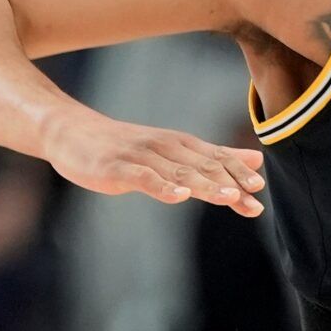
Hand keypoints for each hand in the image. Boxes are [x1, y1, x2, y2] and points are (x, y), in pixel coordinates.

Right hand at [44, 114, 264, 215]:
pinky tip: (179, 196)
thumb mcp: (174, 149)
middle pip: (203, 166)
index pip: (216, 158)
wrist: (71, 132)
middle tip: (254, 198)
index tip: (259, 189)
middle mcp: (165, 147)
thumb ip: (215, 157)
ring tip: (229, 196)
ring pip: (179, 172)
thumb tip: (257, 161)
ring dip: (205, 184)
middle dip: (230, 182)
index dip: (238, 173)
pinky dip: (162, 186)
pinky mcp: (118, 167)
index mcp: (181, 144)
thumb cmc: (126, 146)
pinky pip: (144, 178)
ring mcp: (141, 156)